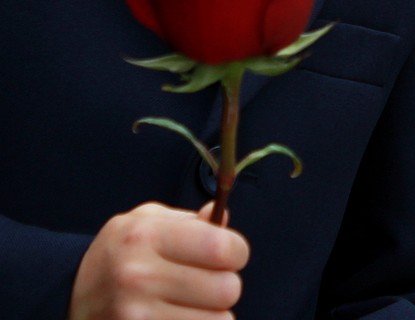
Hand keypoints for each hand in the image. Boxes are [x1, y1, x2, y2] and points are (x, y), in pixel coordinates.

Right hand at [69, 202, 248, 319]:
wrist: (66, 295)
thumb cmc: (119, 253)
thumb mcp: (147, 221)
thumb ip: (191, 220)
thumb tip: (223, 216)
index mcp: (146, 236)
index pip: (223, 248)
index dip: (236, 251)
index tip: (228, 254)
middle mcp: (139, 277)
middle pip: (227, 289)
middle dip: (226, 285)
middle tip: (208, 282)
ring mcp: (135, 317)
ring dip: (214, 314)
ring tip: (192, 304)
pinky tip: (180, 316)